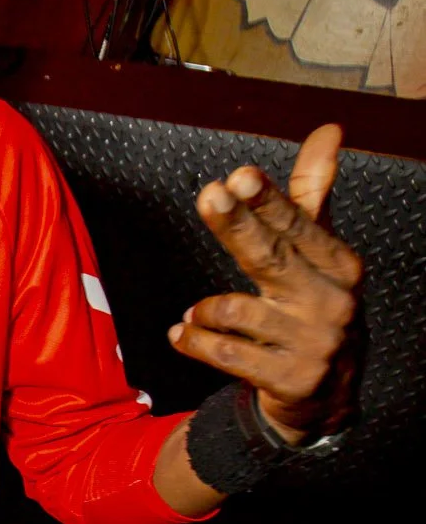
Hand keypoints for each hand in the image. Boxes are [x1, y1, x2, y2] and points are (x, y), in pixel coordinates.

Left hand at [170, 124, 361, 443]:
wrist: (325, 393)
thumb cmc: (311, 305)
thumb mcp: (317, 251)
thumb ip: (311, 194)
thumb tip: (328, 130)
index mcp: (341, 266)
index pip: (297, 227)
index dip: (268, 202)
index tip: (239, 177)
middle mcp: (332, 303)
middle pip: (271, 259)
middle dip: (237, 226)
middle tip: (209, 195)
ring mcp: (313, 345)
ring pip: (237, 312)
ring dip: (203, 311)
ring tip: (194, 313)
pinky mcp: (290, 380)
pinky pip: (225, 353)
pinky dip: (194, 341)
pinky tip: (181, 334)